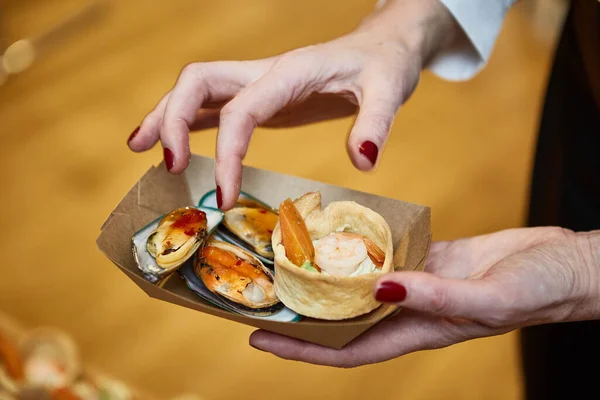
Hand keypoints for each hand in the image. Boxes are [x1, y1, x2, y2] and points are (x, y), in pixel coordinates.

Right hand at [127, 0, 458, 209]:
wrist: (382, 47)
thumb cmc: (385, 65)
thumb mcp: (390, 88)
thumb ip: (376, 122)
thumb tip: (362, 162)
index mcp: (290, 72)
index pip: (242, 110)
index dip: (227, 154)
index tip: (224, 198)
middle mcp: (264, 73)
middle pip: (198, 82)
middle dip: (173, 120)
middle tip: (167, 166)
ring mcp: (258, 84)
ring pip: (196, 91)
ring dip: (166, 117)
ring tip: (139, 148)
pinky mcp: (261, 98)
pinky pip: (214, 107)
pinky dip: (188, 124)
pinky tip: (174, 147)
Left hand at [249, 227, 599, 367]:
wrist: (566, 265)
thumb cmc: (538, 287)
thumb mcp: (488, 295)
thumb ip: (436, 295)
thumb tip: (380, 287)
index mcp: (419, 330)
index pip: (346, 349)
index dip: (303, 348)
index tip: (261, 338)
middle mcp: (409, 309)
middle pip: (343, 318)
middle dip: (302, 314)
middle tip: (260, 296)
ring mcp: (418, 283)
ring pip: (360, 285)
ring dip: (326, 279)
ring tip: (288, 262)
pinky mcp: (431, 257)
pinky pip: (385, 254)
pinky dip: (360, 248)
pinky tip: (339, 231)